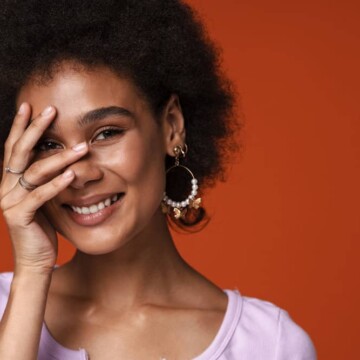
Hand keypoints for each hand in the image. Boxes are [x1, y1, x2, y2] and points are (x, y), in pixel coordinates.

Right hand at [0, 103, 87, 273]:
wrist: (35, 259)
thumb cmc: (42, 227)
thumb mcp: (42, 198)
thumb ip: (43, 179)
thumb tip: (58, 159)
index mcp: (10, 181)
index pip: (15, 148)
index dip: (22, 127)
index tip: (31, 106)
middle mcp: (5, 188)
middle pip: (20, 152)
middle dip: (35, 129)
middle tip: (51, 109)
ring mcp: (9, 202)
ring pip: (34, 172)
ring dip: (59, 158)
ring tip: (81, 148)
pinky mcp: (19, 217)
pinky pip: (40, 196)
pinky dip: (57, 184)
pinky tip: (73, 174)